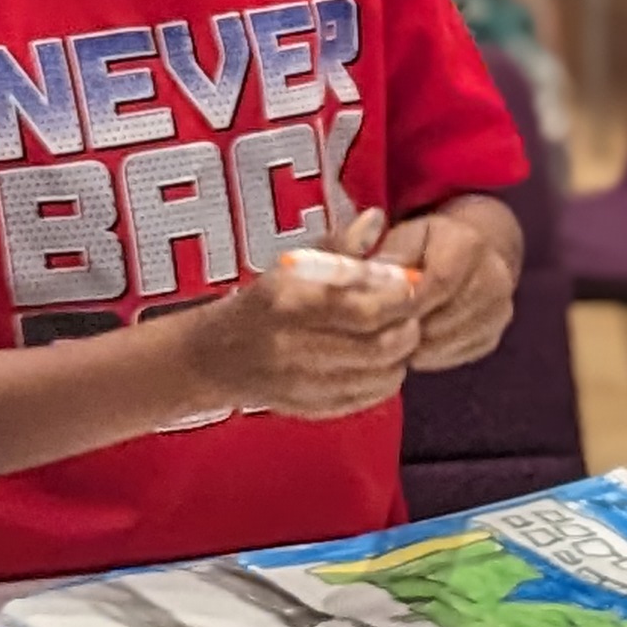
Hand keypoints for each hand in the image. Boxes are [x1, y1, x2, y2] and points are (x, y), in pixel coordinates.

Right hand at [184, 255, 426, 421]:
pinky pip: (367, 398)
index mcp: (292, 306)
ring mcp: (305, 385)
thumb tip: (376, 218)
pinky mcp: (312, 408)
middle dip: (408, 329)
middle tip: (411, 315)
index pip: (365, 310)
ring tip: (398, 336)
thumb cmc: (264, 303)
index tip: (409, 286)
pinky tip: (381, 361)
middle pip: (379, 347)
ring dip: (401, 356)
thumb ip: (339, 245)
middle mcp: (297, 349)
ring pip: (380, 377)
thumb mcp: (291, 266)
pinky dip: (386, 379)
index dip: (399, 300)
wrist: (215, 356)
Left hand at [379, 199, 518, 369]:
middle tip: (372, 331)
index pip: (440, 282)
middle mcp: (495, 277)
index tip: (373, 314)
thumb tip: (360, 279)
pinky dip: (427, 354)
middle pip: (442, 318)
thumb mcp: (400, 236)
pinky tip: (413, 339)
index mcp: (469, 244)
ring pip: (445, 342)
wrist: (473, 257)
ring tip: (390, 333)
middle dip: (403, 328)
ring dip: (412, 345)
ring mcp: (499, 311)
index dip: (404, 303)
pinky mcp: (493, 337)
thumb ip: (377, 253)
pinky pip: (452, 356)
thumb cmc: (425, 245)